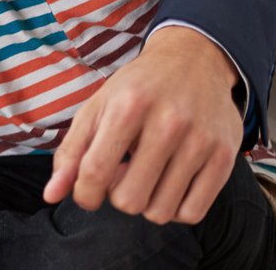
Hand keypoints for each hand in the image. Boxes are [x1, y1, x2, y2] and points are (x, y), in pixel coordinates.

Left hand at [45, 27, 242, 223]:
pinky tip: (168, 185)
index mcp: (127, 106)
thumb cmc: (137, 88)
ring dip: (146, 202)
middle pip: (129, 200)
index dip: (84, 194)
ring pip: (160, 212)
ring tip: (146, 175)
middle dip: (117, 196)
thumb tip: (51, 195)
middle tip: (122, 174)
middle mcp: (167, 122)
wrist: (193, 62)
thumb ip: (71, 151)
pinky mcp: (224, 157)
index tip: (87, 194)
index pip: (95, 172)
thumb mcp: (98, 107)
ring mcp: (199, 141)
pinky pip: (192, 213)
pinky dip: (174, 208)